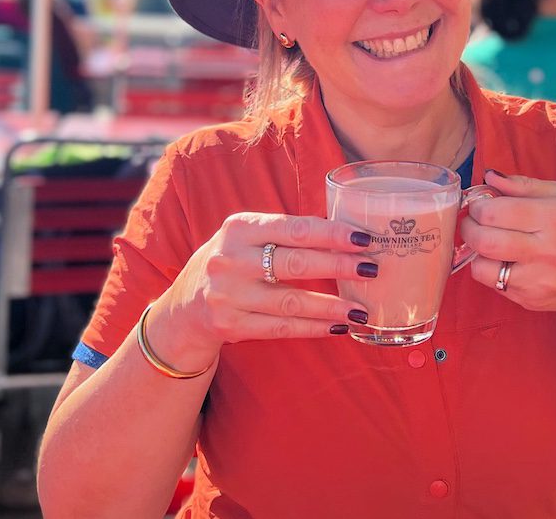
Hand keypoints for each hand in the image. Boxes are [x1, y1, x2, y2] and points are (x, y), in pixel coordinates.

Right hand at [147, 213, 377, 370]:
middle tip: (372, 269)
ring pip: (291, 301)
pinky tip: (338, 327)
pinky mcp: (230, 325)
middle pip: (295, 263)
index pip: (294, 229)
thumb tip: (345, 235)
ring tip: (361, 310)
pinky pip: (281, 327)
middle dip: (339, 267)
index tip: (364, 238)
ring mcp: (228, 294)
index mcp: (239, 227)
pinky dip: (313, 328)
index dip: (331, 234)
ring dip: (331, 307)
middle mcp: (230, 259)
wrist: (184, 308)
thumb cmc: (231, 264)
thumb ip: (284, 235)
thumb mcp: (246, 238)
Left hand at [461, 170, 555, 317]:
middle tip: (472, 222)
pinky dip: (488, 269)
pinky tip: (500, 259)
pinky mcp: (530, 298)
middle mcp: (547, 250)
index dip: (477, 206)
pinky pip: (492, 283)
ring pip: (482, 265)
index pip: (496, 211)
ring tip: (484, 240)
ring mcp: (538, 278)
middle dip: (468, 227)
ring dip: (475, 251)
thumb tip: (489, 176)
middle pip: (485, 239)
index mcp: (555, 217)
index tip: (478, 205)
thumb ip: (524, 185)